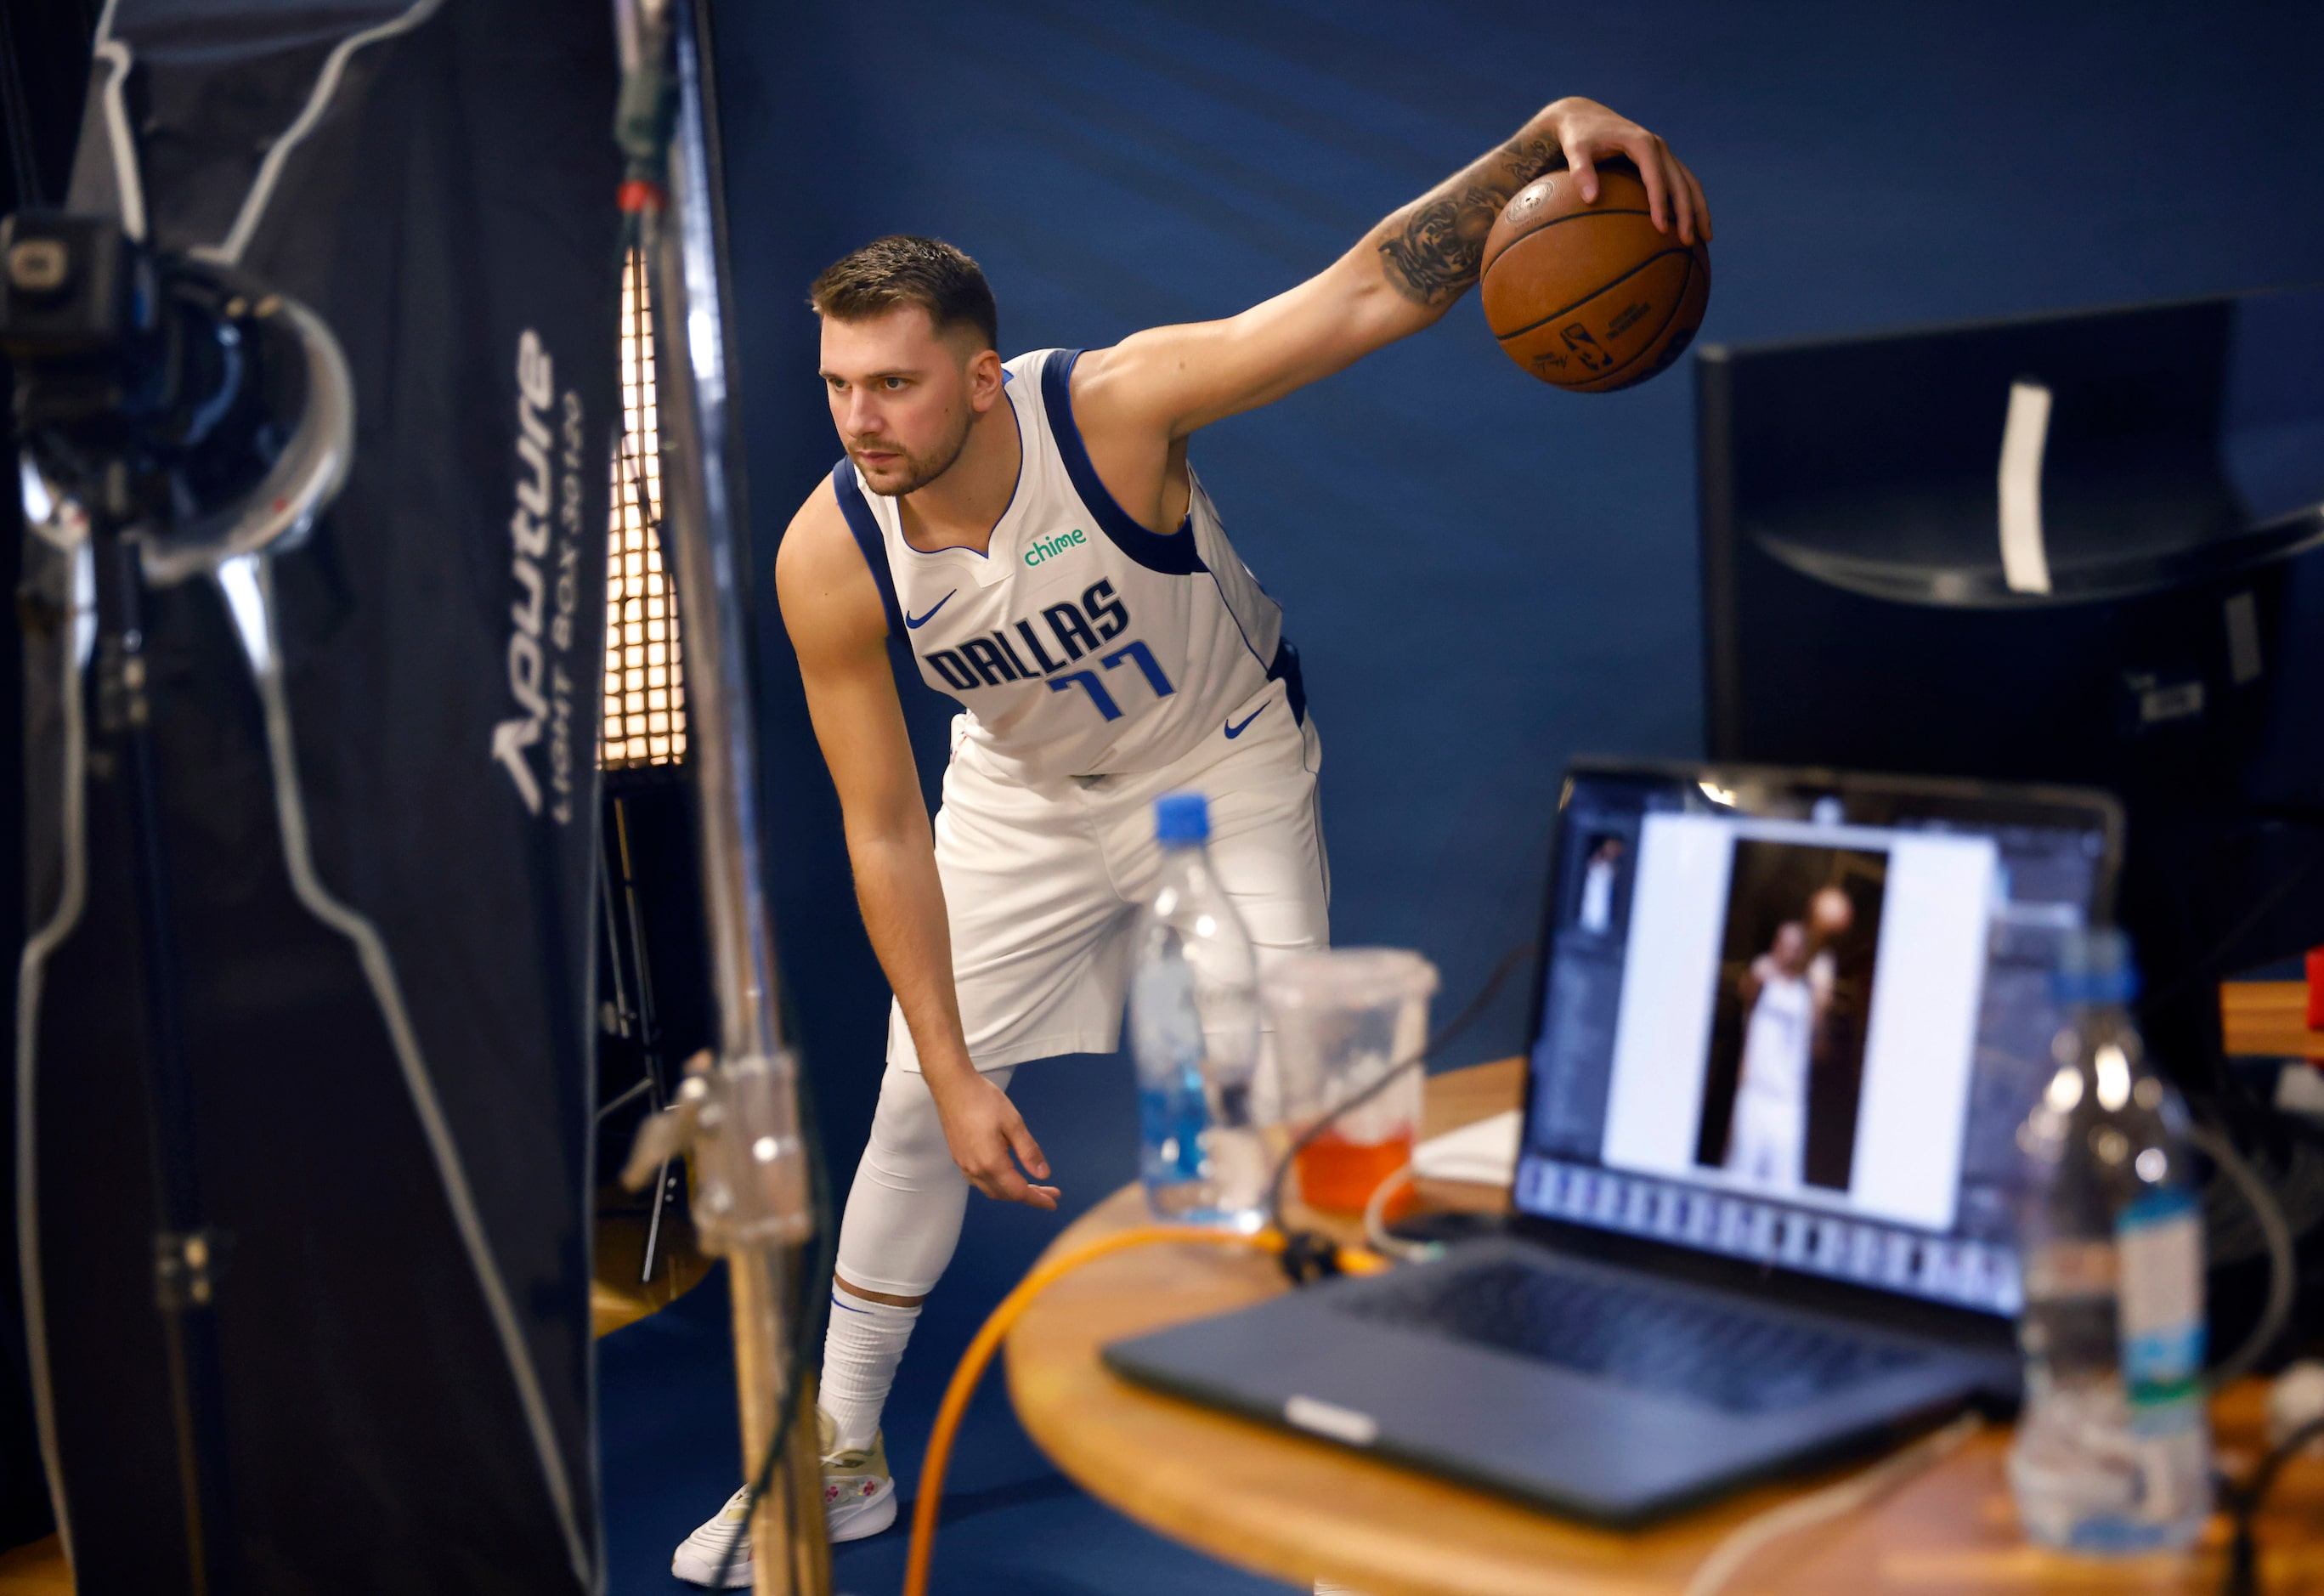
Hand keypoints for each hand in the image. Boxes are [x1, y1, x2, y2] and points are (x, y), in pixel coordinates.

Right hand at [927, 1068, 1059, 1209]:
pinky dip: (998, 1185)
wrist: (952, 1086)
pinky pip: (980, 1182)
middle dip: (1029, 1196)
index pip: (1018, 1191)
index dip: (1038, 1199)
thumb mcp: (1014, 1123)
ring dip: (1012, 1192)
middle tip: (1049, 1192)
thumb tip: (1043, 1174)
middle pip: (1005, 1194)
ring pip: (992, 1190)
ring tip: (1031, 1186)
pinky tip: (1007, 1175)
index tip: (1054, 1202)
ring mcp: (964, 1165)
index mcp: (991, 1163)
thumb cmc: (983, 1100)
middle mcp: (975, 1170)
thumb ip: (1029, 1151)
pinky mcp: (959, 1158)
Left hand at [1540, 97, 1710, 245]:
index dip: (1659, 203)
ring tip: (1704, 239)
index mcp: (1641, 143)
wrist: (1585, 116)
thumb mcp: (1575, 150)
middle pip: (1680, 182)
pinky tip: (1693, 225)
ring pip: (1688, 182)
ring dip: (1698, 210)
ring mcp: (1663, 153)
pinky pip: (1682, 182)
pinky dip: (1691, 203)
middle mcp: (1658, 146)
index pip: (1656, 177)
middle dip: (1686, 212)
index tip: (1660, 229)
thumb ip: (1580, 171)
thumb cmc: (1578, 136)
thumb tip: (1590, 198)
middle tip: (1687, 242)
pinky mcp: (1662, 160)